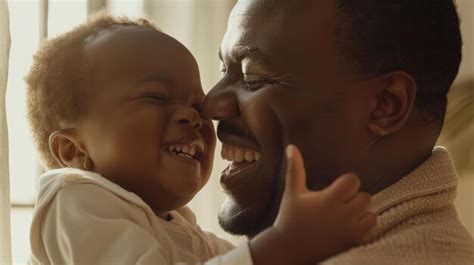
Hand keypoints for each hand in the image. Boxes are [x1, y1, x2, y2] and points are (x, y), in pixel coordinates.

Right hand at [249, 145, 375, 264]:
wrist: (289, 250)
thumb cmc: (290, 218)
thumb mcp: (293, 193)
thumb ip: (296, 168)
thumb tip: (291, 146)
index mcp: (328, 199)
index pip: (353, 181)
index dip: (346, 183)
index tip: (335, 190)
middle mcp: (342, 215)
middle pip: (366, 197)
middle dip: (354, 200)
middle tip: (338, 206)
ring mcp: (349, 231)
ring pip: (371, 215)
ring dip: (361, 215)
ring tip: (343, 218)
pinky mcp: (353, 244)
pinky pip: (370, 231)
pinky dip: (362, 230)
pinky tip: (346, 231)